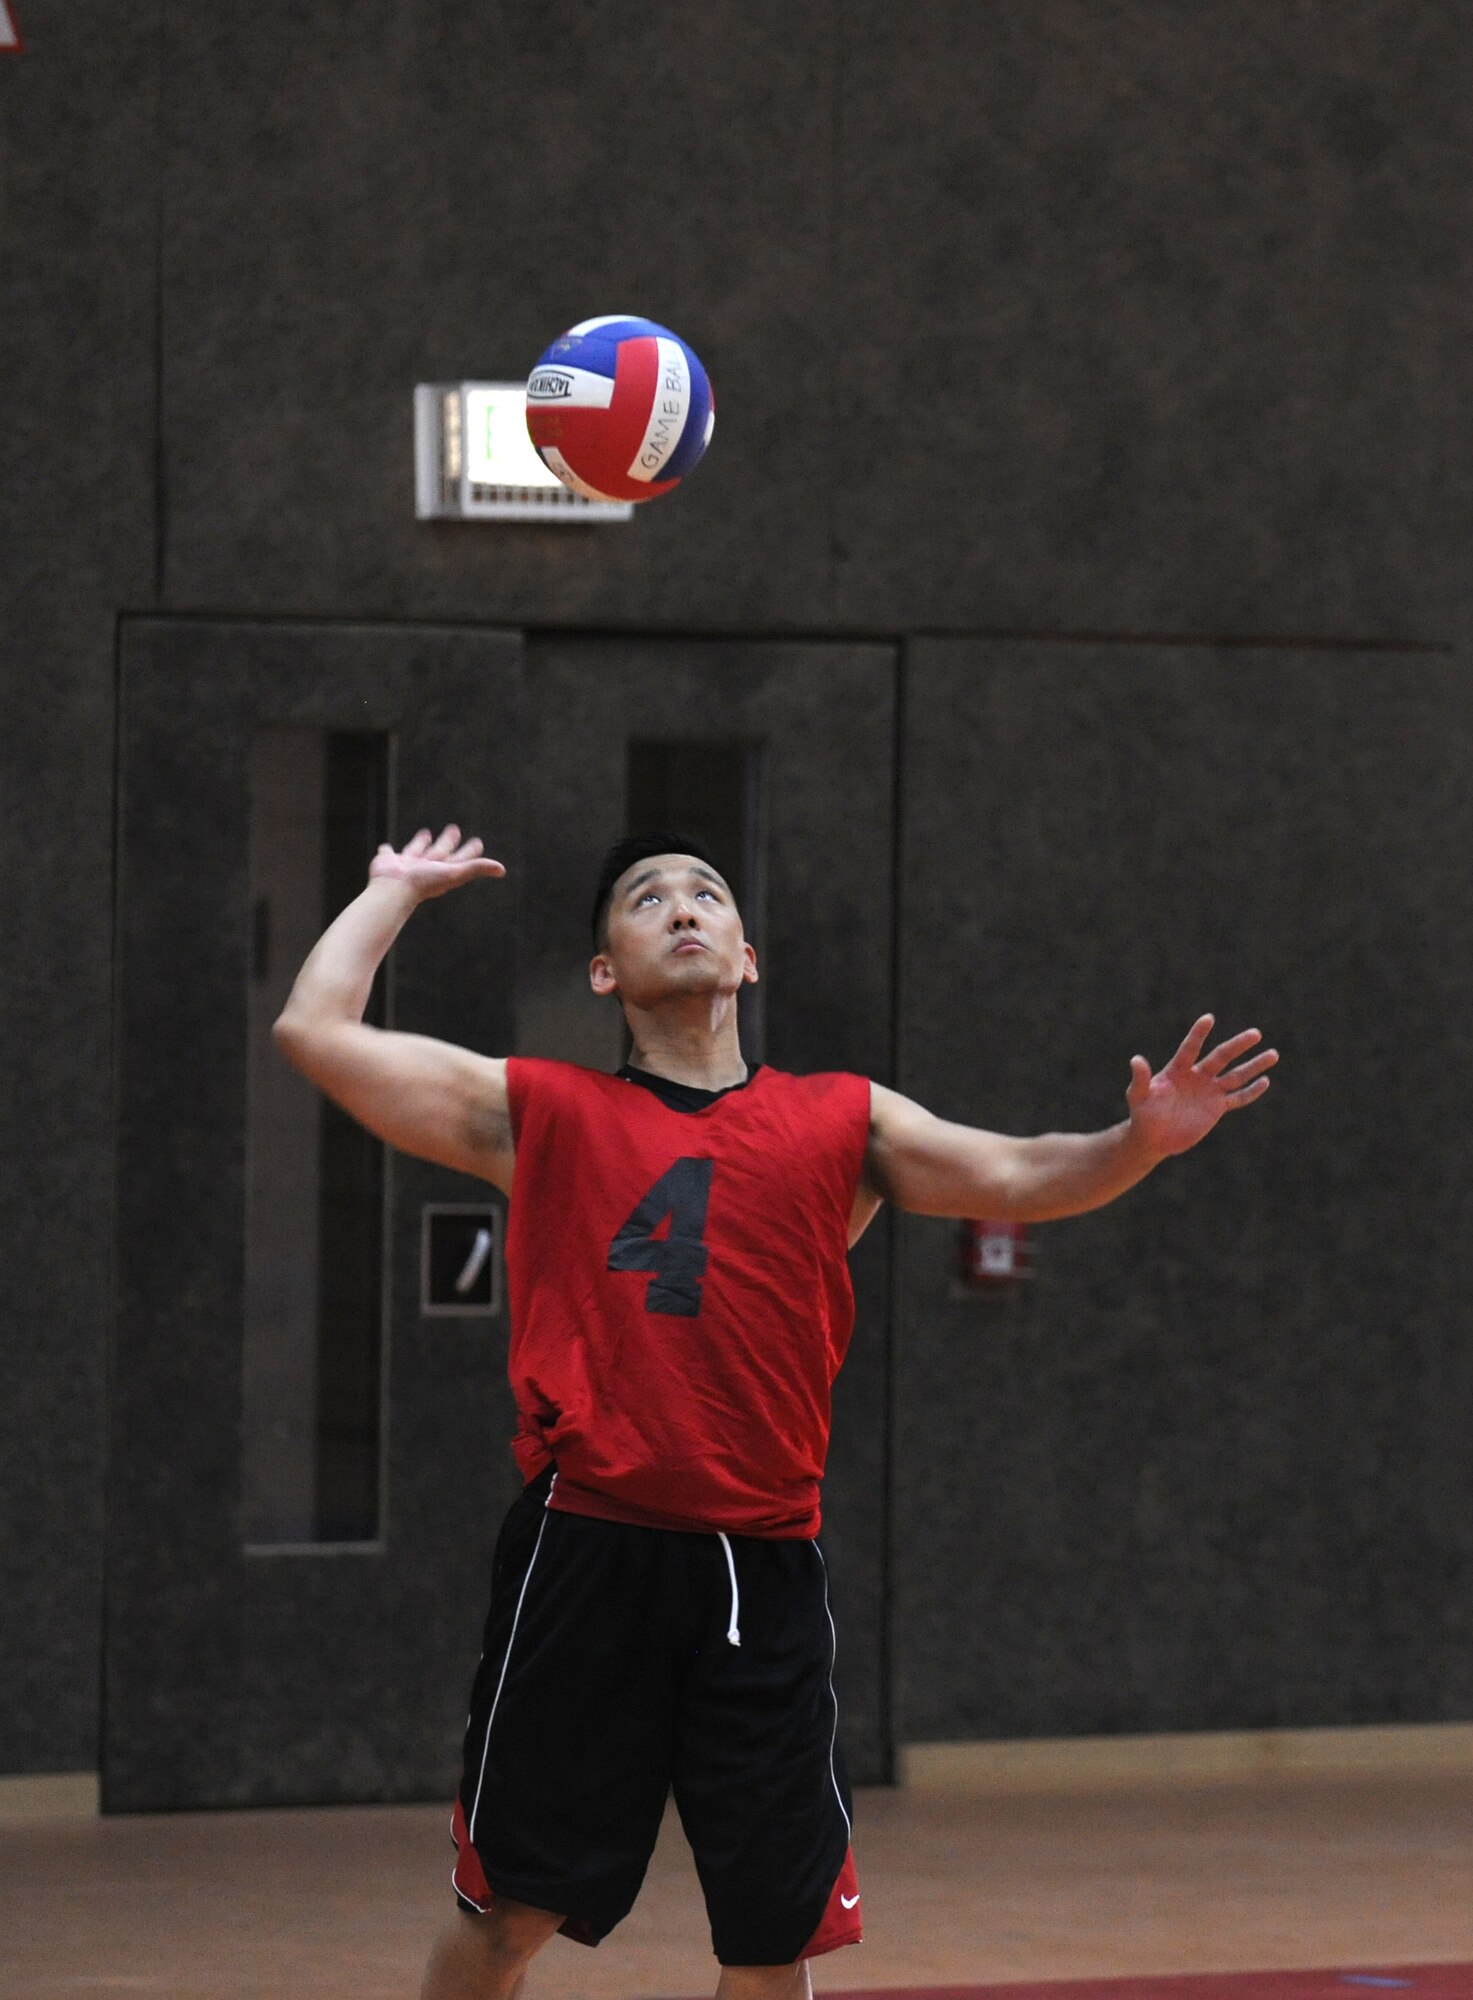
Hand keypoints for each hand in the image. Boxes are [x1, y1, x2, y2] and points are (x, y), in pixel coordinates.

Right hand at [368, 825, 505, 901]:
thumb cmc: (424, 882)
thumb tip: (502, 870)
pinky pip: (387, 853)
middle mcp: (425, 868)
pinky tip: (385, 848)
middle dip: (448, 841)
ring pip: (416, 850)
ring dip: (421, 842)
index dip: (470, 851)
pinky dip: (386, 851)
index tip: (478, 841)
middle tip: (454, 828)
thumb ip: (477, 868)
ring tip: (426, 833)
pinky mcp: (387, 861)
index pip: (461, 858)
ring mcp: (406, 865)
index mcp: (441, 871)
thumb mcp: (455, 873)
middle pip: (441, 851)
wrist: (394, 888)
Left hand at [1126, 1015, 1277, 1157]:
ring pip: (1235, 1075)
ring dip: (1254, 1066)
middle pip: (1221, 1057)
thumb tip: (1136, 1059)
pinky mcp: (1216, 1107)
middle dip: (1238, 1046)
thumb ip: (1140, 1079)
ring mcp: (1209, 1091)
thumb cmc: (1143, 1115)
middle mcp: (1197, 1076)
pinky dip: (1251, 1092)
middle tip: (1256, 1034)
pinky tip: (1265, 1081)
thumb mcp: (1138, 1097)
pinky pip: (1237, 1098)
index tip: (1209, 1018)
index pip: (1190, 1048)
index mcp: (1177, 1070)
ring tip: (1273, 1054)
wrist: (1153, 1137)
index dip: (1198, 1034)